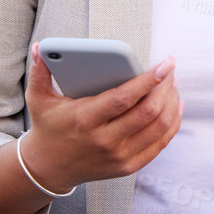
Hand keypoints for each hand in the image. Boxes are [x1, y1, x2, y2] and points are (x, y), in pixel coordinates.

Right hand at [18, 42, 184, 190]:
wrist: (49, 167)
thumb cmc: (48, 126)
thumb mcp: (39, 98)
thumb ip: (40, 71)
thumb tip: (41, 46)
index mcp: (85, 119)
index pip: (124, 98)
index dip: (149, 80)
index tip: (167, 63)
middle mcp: (104, 140)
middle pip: (148, 112)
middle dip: (166, 87)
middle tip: (170, 71)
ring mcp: (119, 156)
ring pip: (159, 127)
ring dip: (172, 103)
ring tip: (172, 86)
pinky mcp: (128, 166)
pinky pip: (160, 144)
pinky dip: (172, 124)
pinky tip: (174, 107)